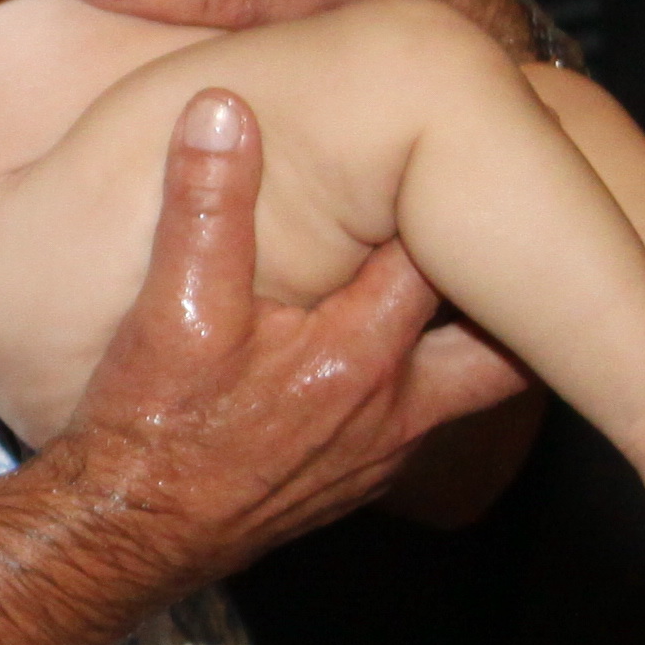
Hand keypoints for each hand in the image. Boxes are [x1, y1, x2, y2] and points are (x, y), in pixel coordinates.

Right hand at [50, 89, 535, 577]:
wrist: (126, 535)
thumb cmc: (152, 427)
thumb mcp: (172, 306)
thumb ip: (206, 206)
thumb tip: (224, 110)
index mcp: (361, 353)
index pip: (447, 257)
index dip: (458, 200)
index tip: (465, 147)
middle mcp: (393, 409)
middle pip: (502, 340)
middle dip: (514, 287)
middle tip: (518, 227)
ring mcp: (381, 452)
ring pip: (468, 383)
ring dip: (471, 333)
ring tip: (471, 275)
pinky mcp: (355, 479)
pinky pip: (421, 418)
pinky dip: (423, 377)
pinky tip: (391, 347)